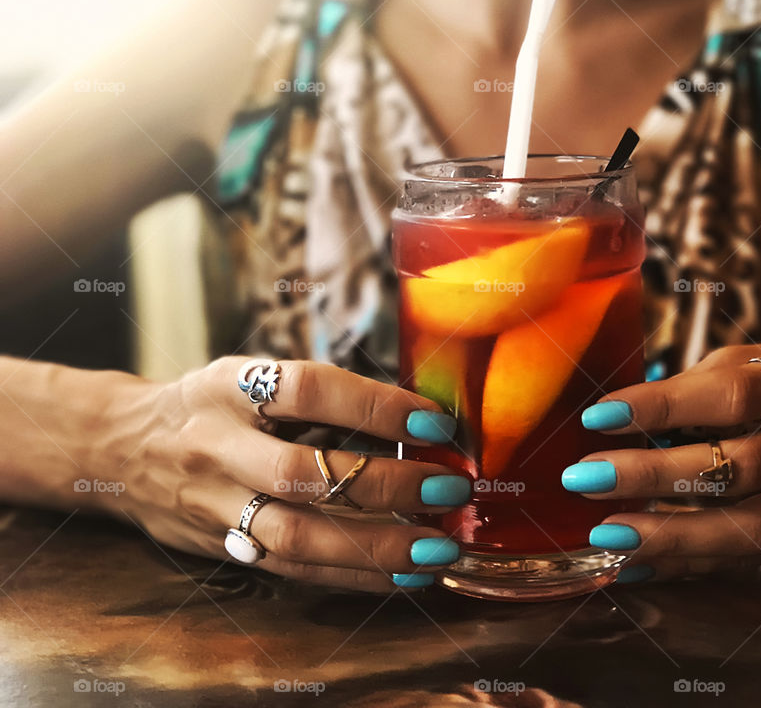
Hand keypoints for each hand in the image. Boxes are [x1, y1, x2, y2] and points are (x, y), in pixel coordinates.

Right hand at [96, 357, 468, 591]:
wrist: (119, 448)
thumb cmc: (208, 405)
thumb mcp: (246, 375)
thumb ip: (313, 393)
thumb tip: (414, 414)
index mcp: (230, 387)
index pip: (307, 390)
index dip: (375, 405)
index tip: (436, 421)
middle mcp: (218, 445)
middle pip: (302, 474)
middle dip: (386, 485)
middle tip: (449, 487)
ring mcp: (214, 503)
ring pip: (295, 536)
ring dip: (377, 547)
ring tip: (438, 548)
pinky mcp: (220, 546)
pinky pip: (291, 569)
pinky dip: (353, 575)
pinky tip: (404, 574)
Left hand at [562, 342, 760, 580]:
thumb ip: (702, 385)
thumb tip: (623, 416)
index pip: (734, 396)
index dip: (664, 406)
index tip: (599, 416)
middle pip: (739, 469)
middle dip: (654, 477)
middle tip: (584, 478)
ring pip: (749, 528)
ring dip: (670, 536)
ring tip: (606, 533)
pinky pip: (748, 561)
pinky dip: (688, 566)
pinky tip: (634, 566)